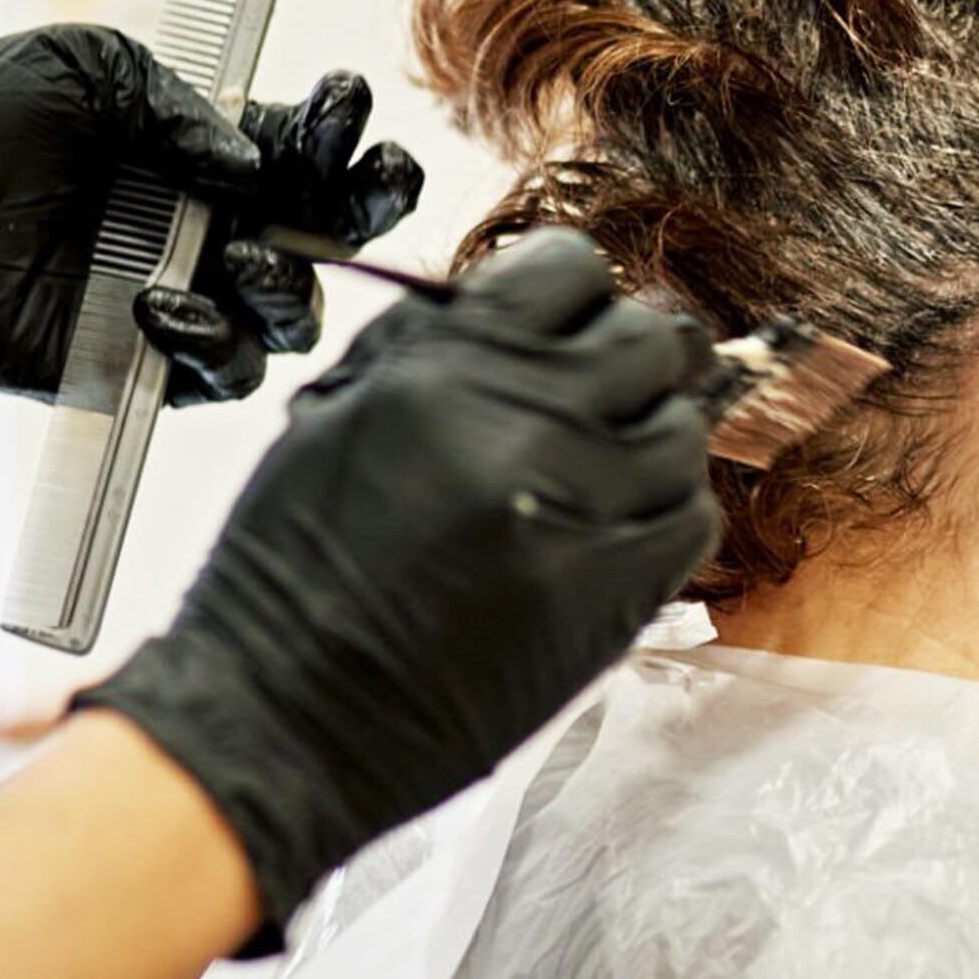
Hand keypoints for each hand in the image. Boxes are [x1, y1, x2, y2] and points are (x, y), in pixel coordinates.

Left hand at [0, 27, 421, 398]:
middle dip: (363, 211)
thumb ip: (176, 99)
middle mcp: (201, 225)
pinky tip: (160, 306)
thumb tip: (249, 163)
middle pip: (322, 236)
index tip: (344, 106)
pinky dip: (213, 345)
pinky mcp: (141, 362)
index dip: (340, 133)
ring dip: (288, 287)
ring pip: (288, 316)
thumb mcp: (78, 69)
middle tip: (366, 191)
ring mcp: (179, 296)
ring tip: (239, 257)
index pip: (300, 149)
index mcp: (196, 149)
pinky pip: (220, 374)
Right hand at [75, 229, 719, 939]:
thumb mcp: (332, 415)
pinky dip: (665, 512)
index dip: (566, 289)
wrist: (287, 710)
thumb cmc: (292, 569)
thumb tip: (509, 300)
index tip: (557, 318)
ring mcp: (583, 515)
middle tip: (589, 390)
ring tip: (594, 469)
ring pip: (685, 430)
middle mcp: (527, 430)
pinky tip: (611, 525)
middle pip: (650, 339)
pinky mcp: (616, 597)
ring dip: (647, 437)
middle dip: (623, 355)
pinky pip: (692, 519)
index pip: (571, 268)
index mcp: (447, 372)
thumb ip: (429, 342)